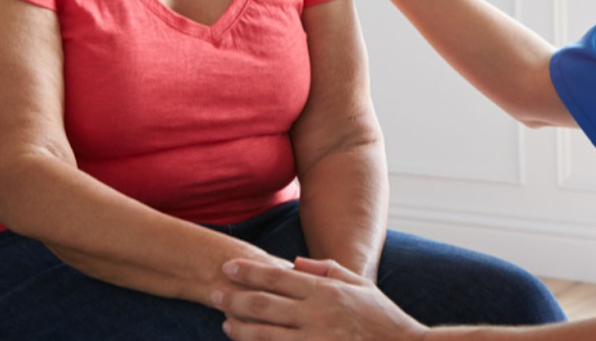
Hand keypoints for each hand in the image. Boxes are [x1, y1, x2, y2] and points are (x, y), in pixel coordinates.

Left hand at [214, 256, 426, 340]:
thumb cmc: (382, 318)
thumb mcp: (359, 284)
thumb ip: (326, 269)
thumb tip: (295, 263)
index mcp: (326, 292)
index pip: (278, 277)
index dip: (249, 271)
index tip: (228, 267)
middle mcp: (317, 315)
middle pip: (264, 304)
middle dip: (235, 298)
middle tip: (214, 293)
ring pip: (265, 334)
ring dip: (241, 328)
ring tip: (225, 323)